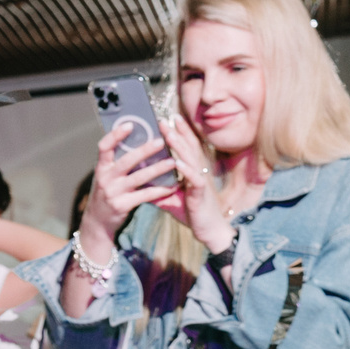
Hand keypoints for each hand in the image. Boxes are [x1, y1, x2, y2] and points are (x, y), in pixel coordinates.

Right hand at [78, 122, 215, 266]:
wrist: (97, 222)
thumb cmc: (107, 193)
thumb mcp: (106, 176)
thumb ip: (117, 162)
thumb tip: (137, 140)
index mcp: (101, 168)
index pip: (104, 147)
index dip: (115, 135)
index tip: (130, 124)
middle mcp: (105, 178)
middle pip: (126, 160)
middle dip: (145, 150)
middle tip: (162, 141)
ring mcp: (113, 193)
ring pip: (139, 178)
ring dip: (158, 169)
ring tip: (173, 162)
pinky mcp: (122, 206)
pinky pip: (145, 196)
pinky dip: (160, 191)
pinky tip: (172, 186)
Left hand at [154, 117, 235, 252]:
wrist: (209, 230)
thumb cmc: (192, 212)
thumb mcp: (171, 198)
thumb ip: (157, 189)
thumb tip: (140, 184)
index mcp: (193, 171)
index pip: (186, 147)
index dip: (179, 132)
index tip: (169, 118)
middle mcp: (199, 172)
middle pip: (189, 147)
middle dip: (178, 132)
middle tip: (166, 118)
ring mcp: (201, 181)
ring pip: (191, 159)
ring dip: (180, 145)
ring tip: (169, 133)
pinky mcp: (201, 194)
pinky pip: (194, 179)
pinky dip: (186, 170)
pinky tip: (177, 162)